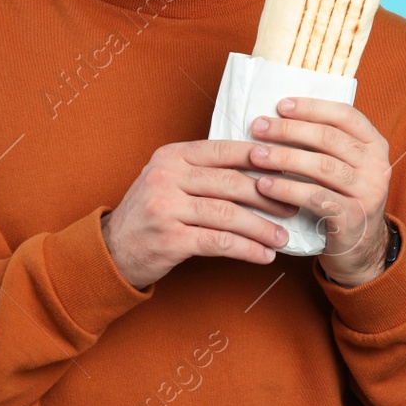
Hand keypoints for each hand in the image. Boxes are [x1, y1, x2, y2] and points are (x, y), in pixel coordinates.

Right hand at [102, 140, 301, 289]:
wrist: (112, 250)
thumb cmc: (149, 214)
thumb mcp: (168, 179)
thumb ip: (202, 169)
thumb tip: (258, 165)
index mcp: (171, 156)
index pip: (224, 150)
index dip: (259, 158)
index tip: (288, 166)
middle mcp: (166, 177)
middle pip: (230, 182)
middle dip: (268, 195)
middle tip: (294, 204)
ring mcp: (166, 208)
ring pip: (228, 214)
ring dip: (262, 227)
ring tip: (282, 237)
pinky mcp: (170, 239)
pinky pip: (219, 242)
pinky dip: (247, 249)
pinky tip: (264, 255)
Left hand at [247, 97, 392, 286]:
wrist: (359, 247)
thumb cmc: (340, 197)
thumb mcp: (343, 165)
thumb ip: (323, 142)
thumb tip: (278, 114)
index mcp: (375, 144)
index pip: (345, 115)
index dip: (312, 107)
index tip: (280, 105)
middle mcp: (378, 166)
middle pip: (329, 138)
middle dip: (289, 130)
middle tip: (258, 127)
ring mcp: (369, 193)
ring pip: (322, 166)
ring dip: (284, 158)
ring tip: (255, 155)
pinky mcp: (353, 218)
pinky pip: (315, 197)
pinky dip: (286, 189)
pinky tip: (264, 186)